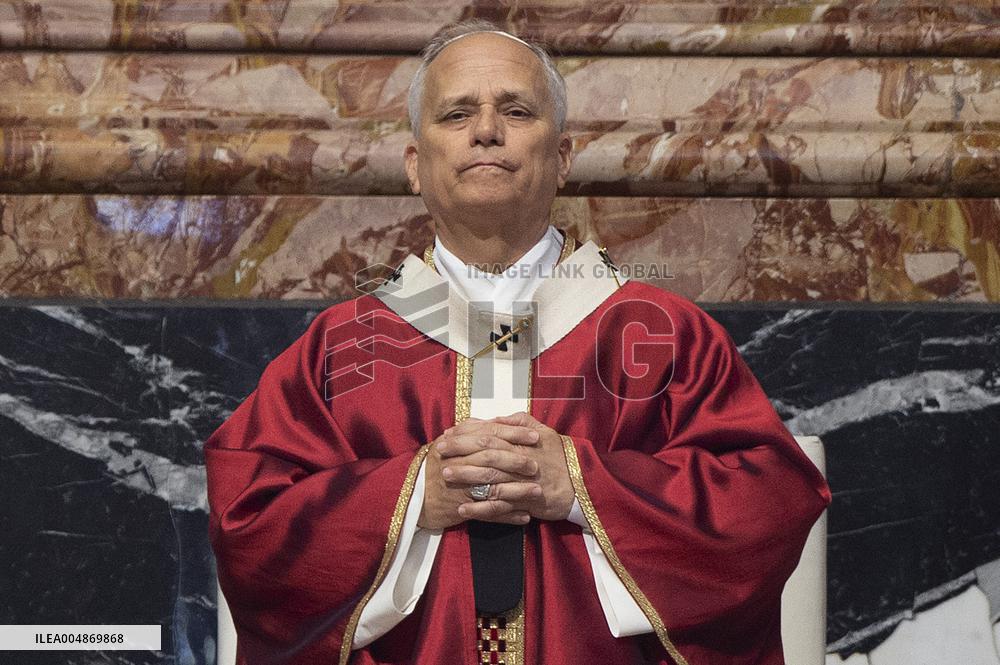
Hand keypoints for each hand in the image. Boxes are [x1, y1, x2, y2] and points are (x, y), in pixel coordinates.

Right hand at [418, 418, 542, 528]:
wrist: (413, 496)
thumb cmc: (434, 467)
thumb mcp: (447, 443)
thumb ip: (470, 430)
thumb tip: (494, 420)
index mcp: (456, 444)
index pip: (489, 434)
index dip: (513, 434)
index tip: (534, 436)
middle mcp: (458, 464)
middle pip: (492, 460)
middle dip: (517, 462)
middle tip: (536, 465)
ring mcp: (460, 487)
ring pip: (493, 487)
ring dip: (518, 491)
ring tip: (538, 492)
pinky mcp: (462, 509)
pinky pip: (489, 513)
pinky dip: (508, 516)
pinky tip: (525, 516)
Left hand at [453, 412, 575, 522]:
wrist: (582, 485)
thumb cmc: (560, 457)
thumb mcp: (544, 432)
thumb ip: (520, 422)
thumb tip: (497, 417)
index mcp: (523, 441)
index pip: (491, 433)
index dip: (467, 433)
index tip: (448, 433)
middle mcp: (521, 459)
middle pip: (486, 453)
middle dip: (460, 451)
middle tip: (439, 451)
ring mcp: (523, 482)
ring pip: (490, 478)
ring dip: (466, 477)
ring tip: (445, 476)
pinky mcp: (526, 502)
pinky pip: (500, 507)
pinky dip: (480, 509)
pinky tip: (463, 510)